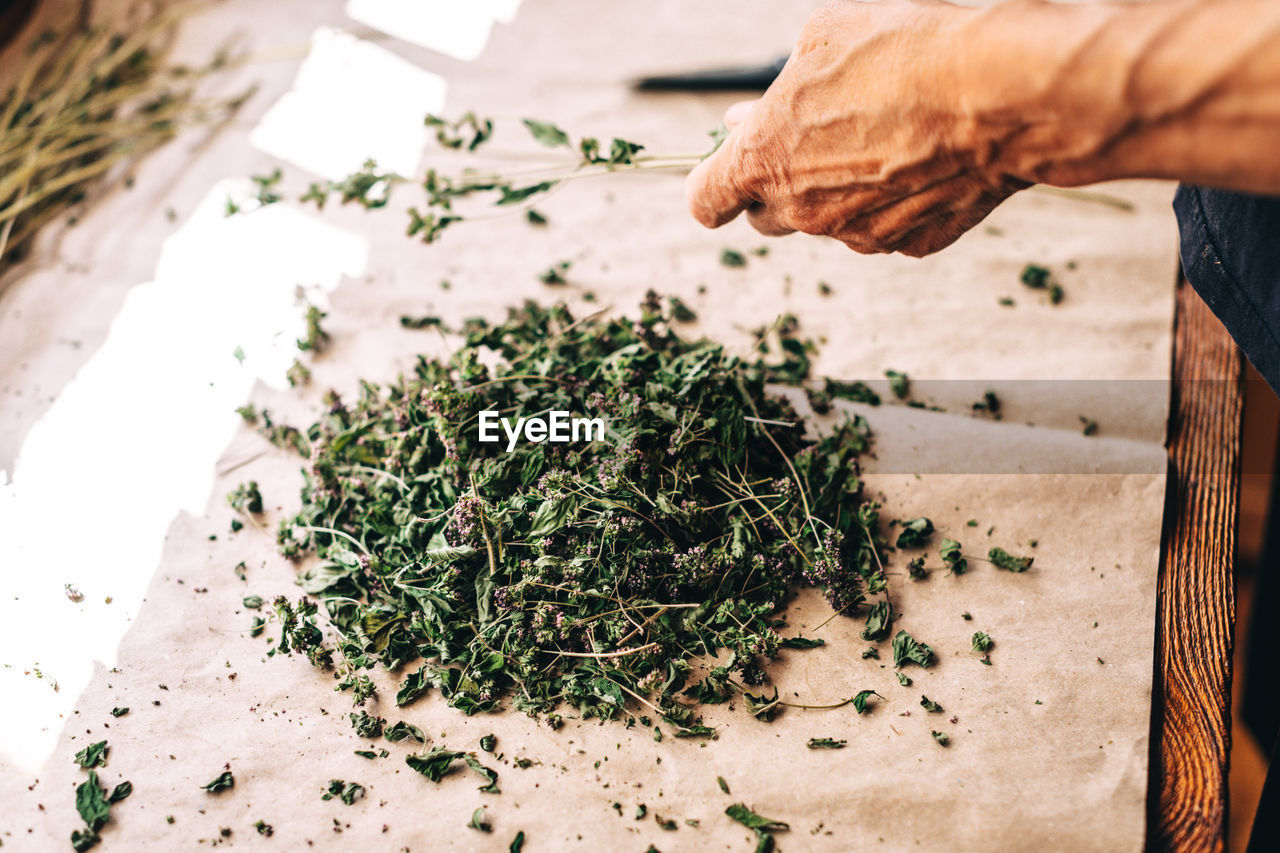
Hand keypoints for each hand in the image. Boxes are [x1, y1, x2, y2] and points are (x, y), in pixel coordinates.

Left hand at [686, 0, 1029, 256]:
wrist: (1000, 93)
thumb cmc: (906, 52)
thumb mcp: (823, 39)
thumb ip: (775, 91)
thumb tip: (748, 119)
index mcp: (763, 161)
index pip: (704, 202)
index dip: (709, 186)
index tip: (723, 170)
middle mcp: (802, 211)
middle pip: (764, 216)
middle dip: (775, 184)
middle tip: (808, 137)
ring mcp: (857, 234)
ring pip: (827, 222)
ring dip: (836, 191)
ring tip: (879, 135)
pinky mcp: (910, 245)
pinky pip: (885, 226)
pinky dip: (893, 201)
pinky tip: (921, 157)